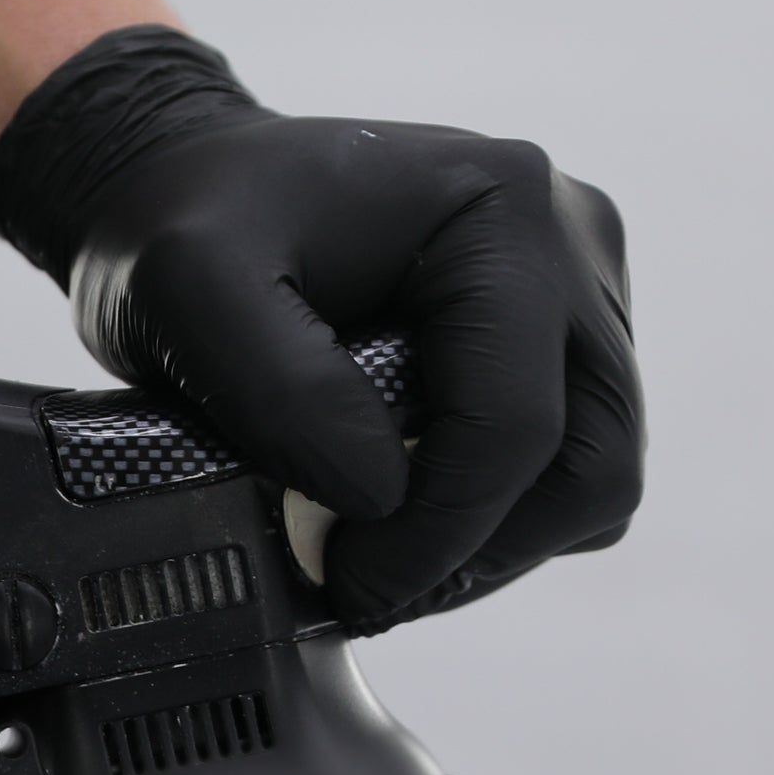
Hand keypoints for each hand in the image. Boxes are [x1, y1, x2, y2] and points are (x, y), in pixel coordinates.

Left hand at [0, 26, 643, 628]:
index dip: (437, 536)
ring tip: (371, 557)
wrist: (181, 187)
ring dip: (487, 546)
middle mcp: (569, 242)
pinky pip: (563, 469)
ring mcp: (577, 292)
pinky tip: (395, 516)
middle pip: (593, 462)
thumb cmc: (181, 223)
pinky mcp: (558, 341)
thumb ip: (283, 389)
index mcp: (502, 211)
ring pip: (590, 478)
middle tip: (364, 588)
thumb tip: (382, 494)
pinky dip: (490, 519)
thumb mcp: (189, 288)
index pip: (518, 423)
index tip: (347, 587)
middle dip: (478, 552)